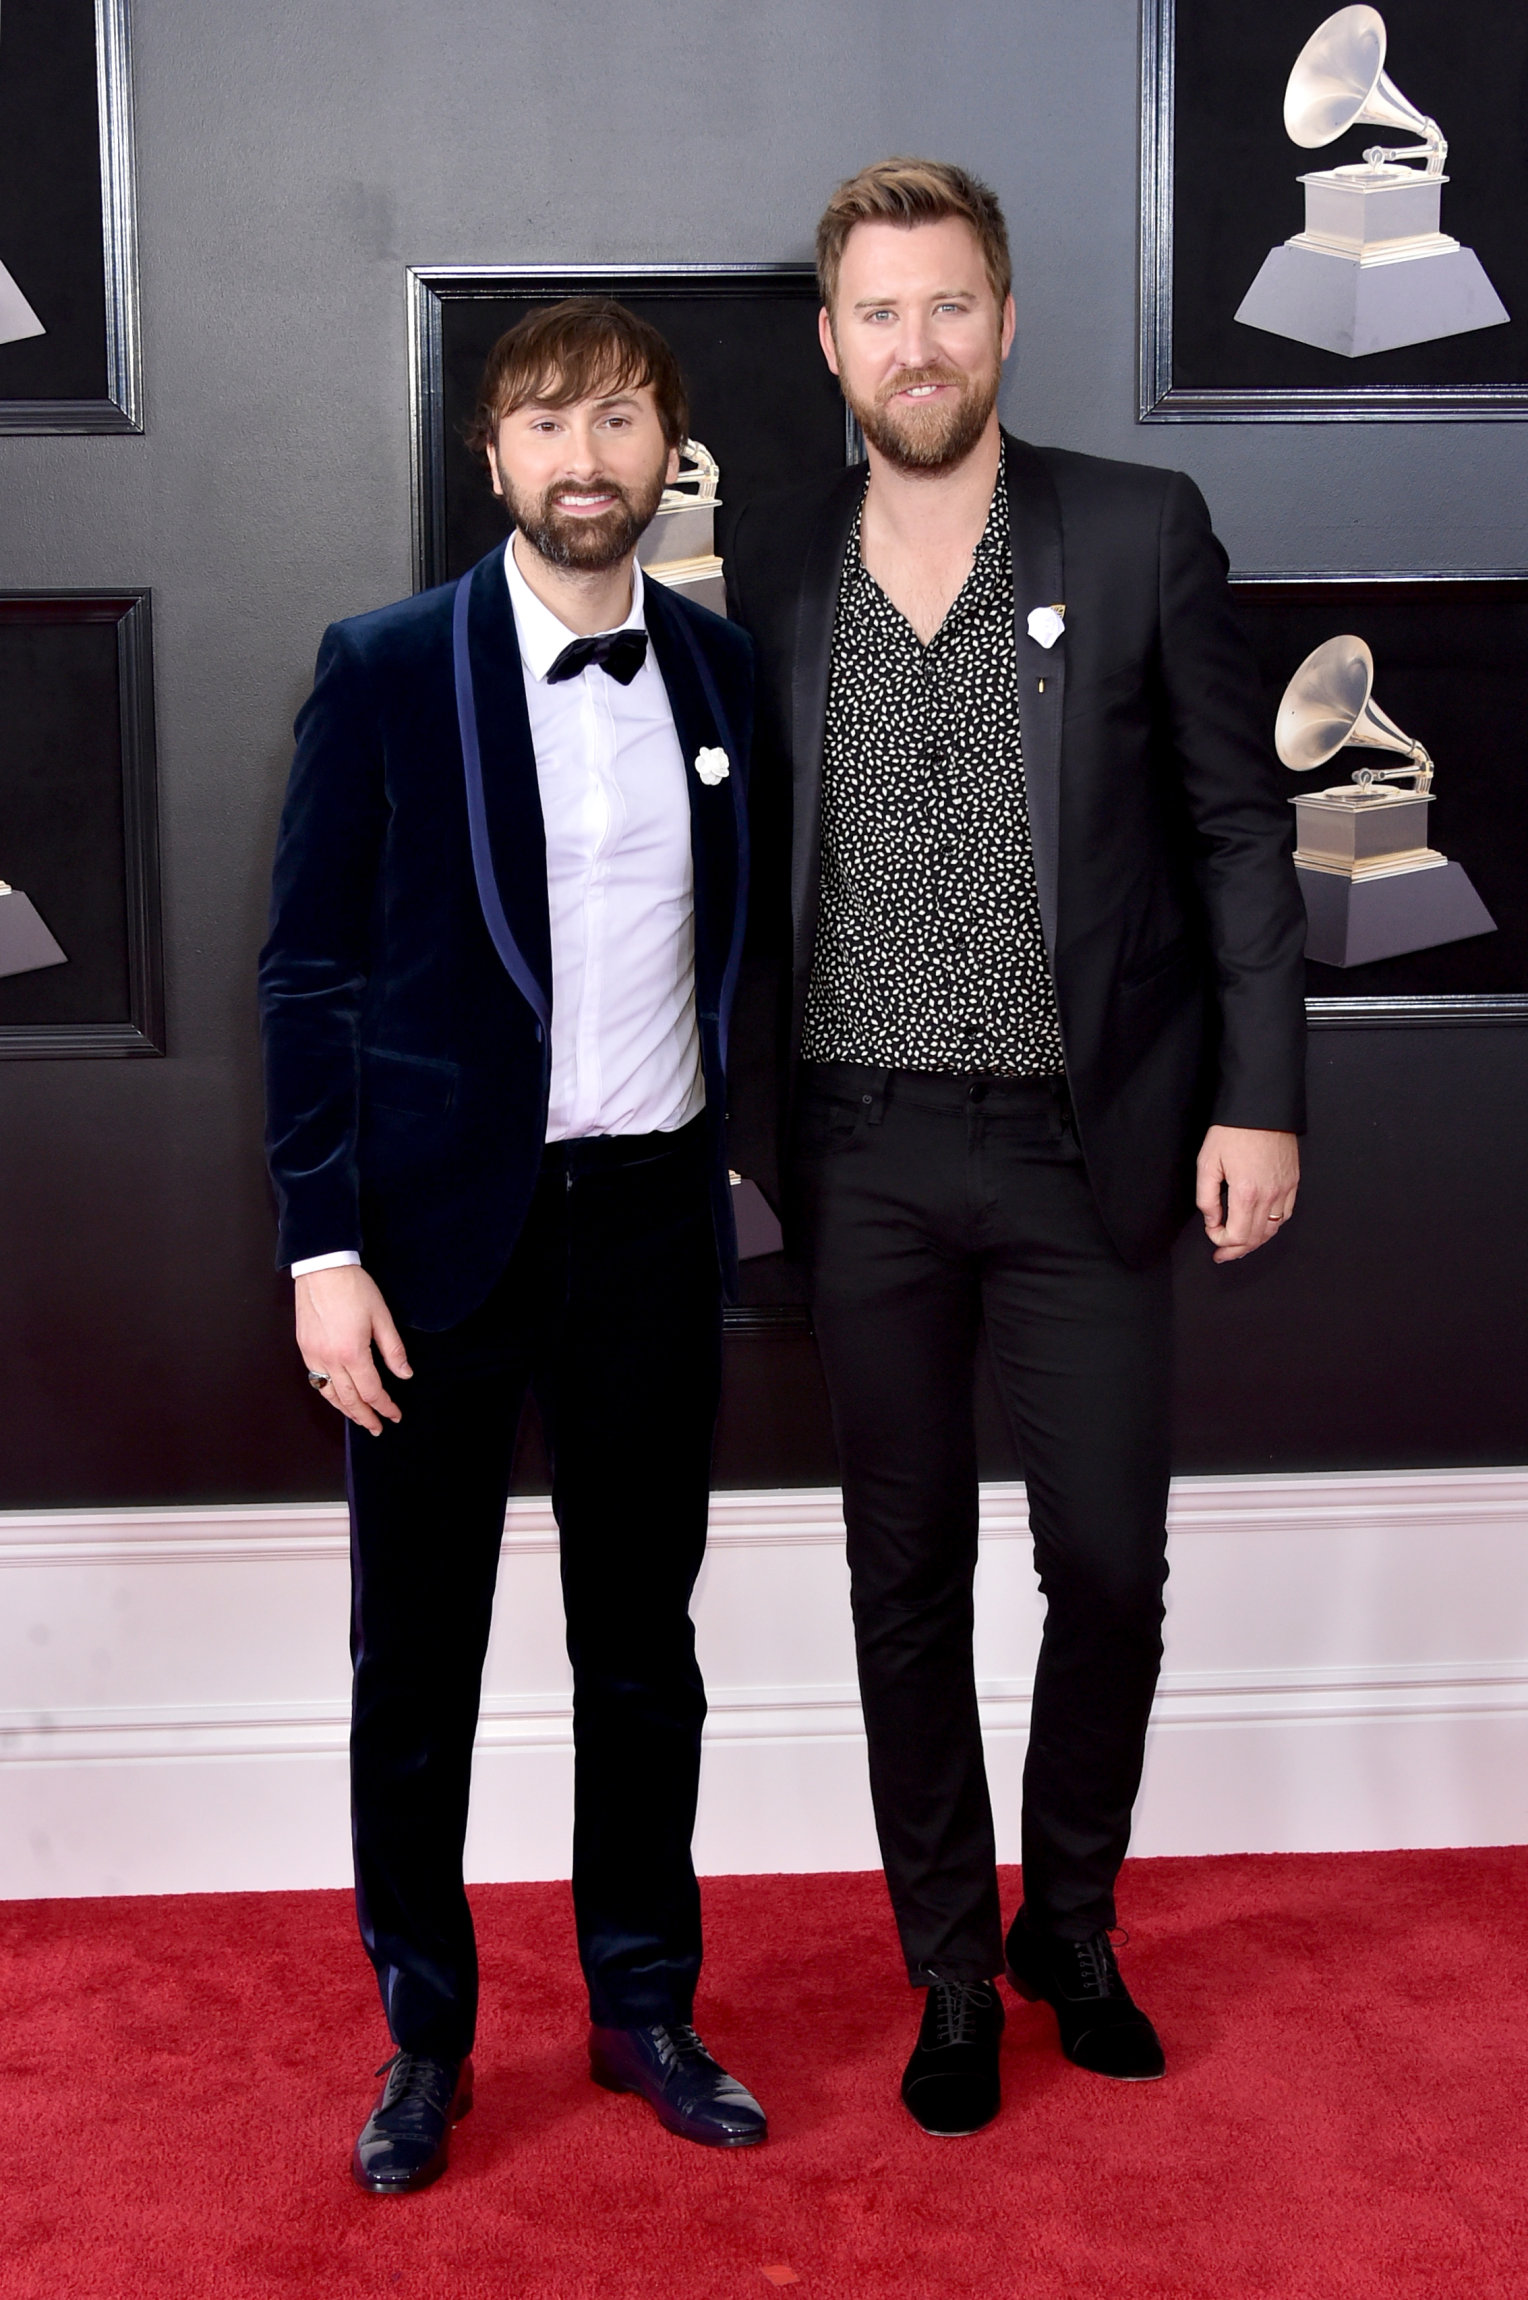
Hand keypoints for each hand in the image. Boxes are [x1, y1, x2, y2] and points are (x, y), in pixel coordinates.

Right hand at [295, 1266, 411, 1434]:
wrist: (322, 1267)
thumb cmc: (353, 1288)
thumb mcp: (382, 1317)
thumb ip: (393, 1350)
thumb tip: (404, 1374)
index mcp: (353, 1353)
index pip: (372, 1392)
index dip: (385, 1406)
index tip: (395, 1415)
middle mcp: (330, 1359)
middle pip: (349, 1400)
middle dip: (366, 1417)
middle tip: (377, 1427)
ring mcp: (314, 1355)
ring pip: (330, 1394)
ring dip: (346, 1410)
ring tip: (360, 1419)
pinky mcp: (305, 1348)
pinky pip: (316, 1380)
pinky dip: (329, 1394)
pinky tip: (338, 1397)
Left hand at [1195, 1126, 1299, 1264]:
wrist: (1261, 1109)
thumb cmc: (1233, 1132)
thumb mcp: (1208, 1163)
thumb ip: (1207, 1198)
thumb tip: (1212, 1221)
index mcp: (1247, 1193)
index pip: (1238, 1236)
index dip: (1222, 1242)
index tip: (1212, 1234)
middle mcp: (1270, 1195)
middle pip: (1256, 1238)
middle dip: (1236, 1249)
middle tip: (1222, 1254)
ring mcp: (1285, 1190)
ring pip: (1272, 1230)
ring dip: (1255, 1241)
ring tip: (1239, 1246)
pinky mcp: (1293, 1182)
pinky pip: (1285, 1214)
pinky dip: (1272, 1226)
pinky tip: (1260, 1226)